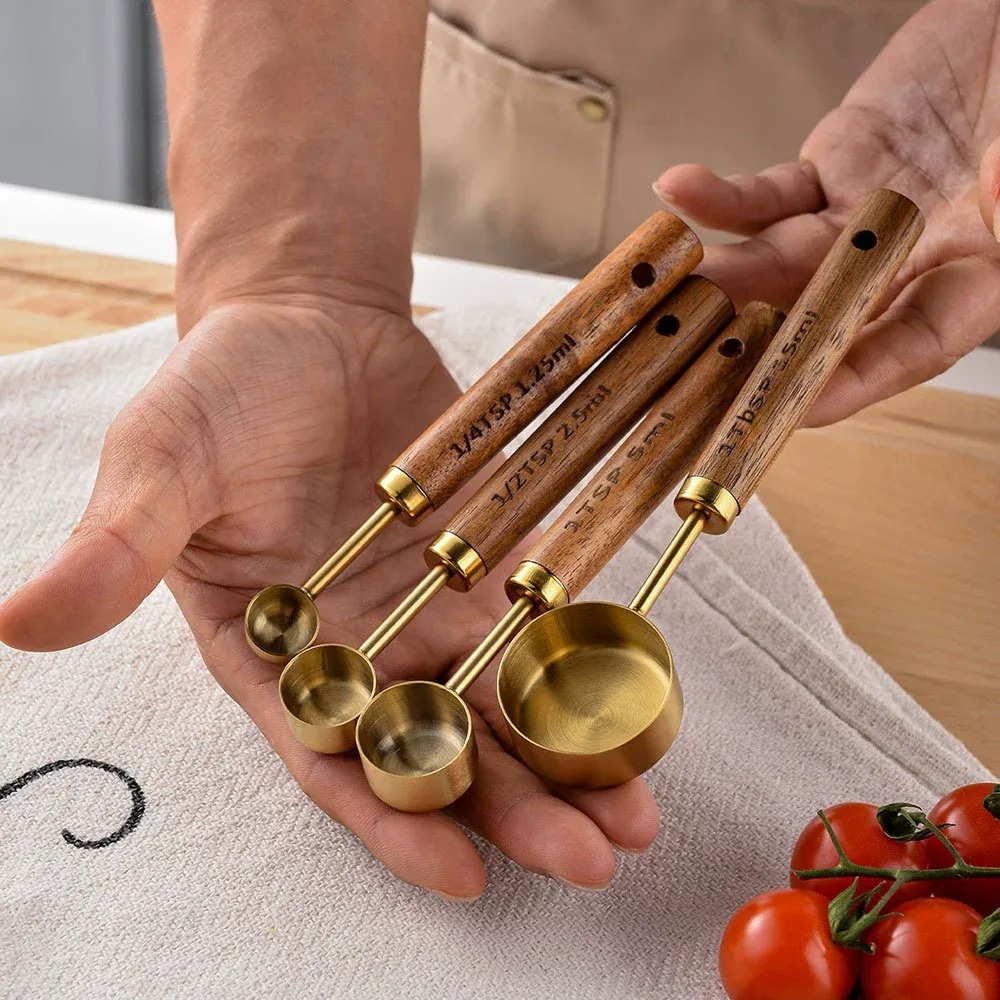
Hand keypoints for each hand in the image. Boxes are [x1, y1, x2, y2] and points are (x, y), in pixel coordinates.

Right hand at [0, 298, 657, 898]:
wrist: (308, 325)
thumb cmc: (221, 392)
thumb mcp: (162, 463)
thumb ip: (119, 546)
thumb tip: (20, 621)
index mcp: (275, 656)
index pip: (333, 759)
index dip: (392, 818)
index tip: (458, 873)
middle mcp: (363, 650)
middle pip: (442, 748)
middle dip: (513, 807)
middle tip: (590, 858)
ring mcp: (433, 607)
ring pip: (508, 699)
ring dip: (572, 755)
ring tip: (640, 809)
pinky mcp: (491, 557)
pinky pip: (547, 618)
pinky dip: (591, 660)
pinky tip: (645, 700)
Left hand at [654, 0, 999, 425]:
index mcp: (978, 272)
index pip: (913, 343)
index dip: (855, 379)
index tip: (796, 407)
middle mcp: (913, 257)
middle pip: (828, 317)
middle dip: (761, 347)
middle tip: (700, 369)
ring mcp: (864, 216)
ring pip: (783, 265)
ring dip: (726, 282)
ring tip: (669, 296)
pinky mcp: (832, 169)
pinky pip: (771, 193)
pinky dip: (724, 196)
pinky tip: (680, 192)